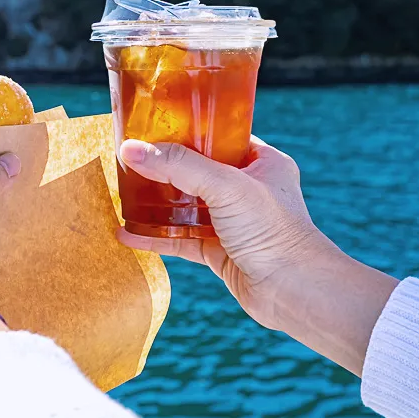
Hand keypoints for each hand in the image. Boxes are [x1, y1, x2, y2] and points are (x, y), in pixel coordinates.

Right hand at [117, 137, 397, 374]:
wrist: (295, 292)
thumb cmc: (274, 232)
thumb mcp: (225, 186)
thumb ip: (178, 166)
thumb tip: (130, 149)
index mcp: (262, 163)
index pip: (219, 137)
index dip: (188, 130)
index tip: (153, 125)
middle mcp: (249, 190)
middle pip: (197, 171)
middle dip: (164, 168)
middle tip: (130, 158)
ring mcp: (233, 222)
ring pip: (186, 207)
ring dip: (157, 203)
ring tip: (123, 192)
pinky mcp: (220, 252)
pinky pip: (181, 239)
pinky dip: (156, 236)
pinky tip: (128, 233)